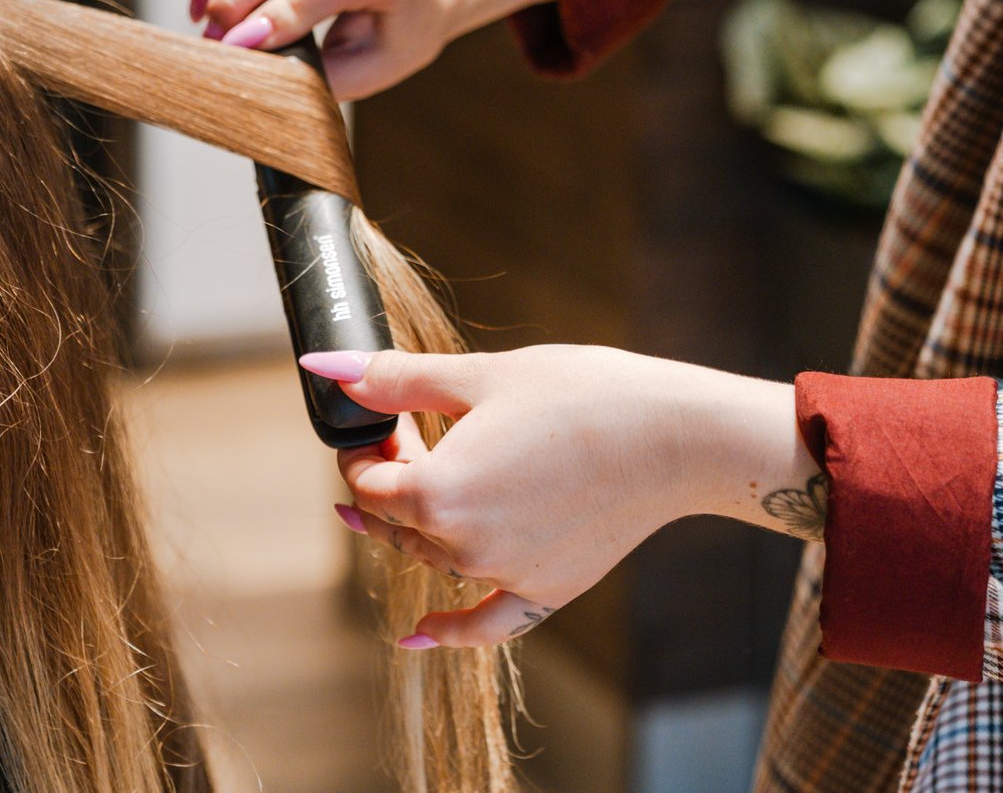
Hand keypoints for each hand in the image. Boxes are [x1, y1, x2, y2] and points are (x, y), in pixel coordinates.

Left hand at [302, 345, 817, 647]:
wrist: (676, 436)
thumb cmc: (582, 394)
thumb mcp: (479, 376)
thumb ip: (395, 379)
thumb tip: (326, 367)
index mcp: (438, 490)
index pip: (367, 482)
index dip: (365, 449)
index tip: (384, 422)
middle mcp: (463, 544)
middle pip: (395, 521)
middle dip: (390, 481)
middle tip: (408, 437)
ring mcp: (503, 573)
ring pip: (433, 558)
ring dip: (419, 527)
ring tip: (431, 481)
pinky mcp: (544, 590)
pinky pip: (483, 625)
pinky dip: (446, 632)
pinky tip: (415, 636)